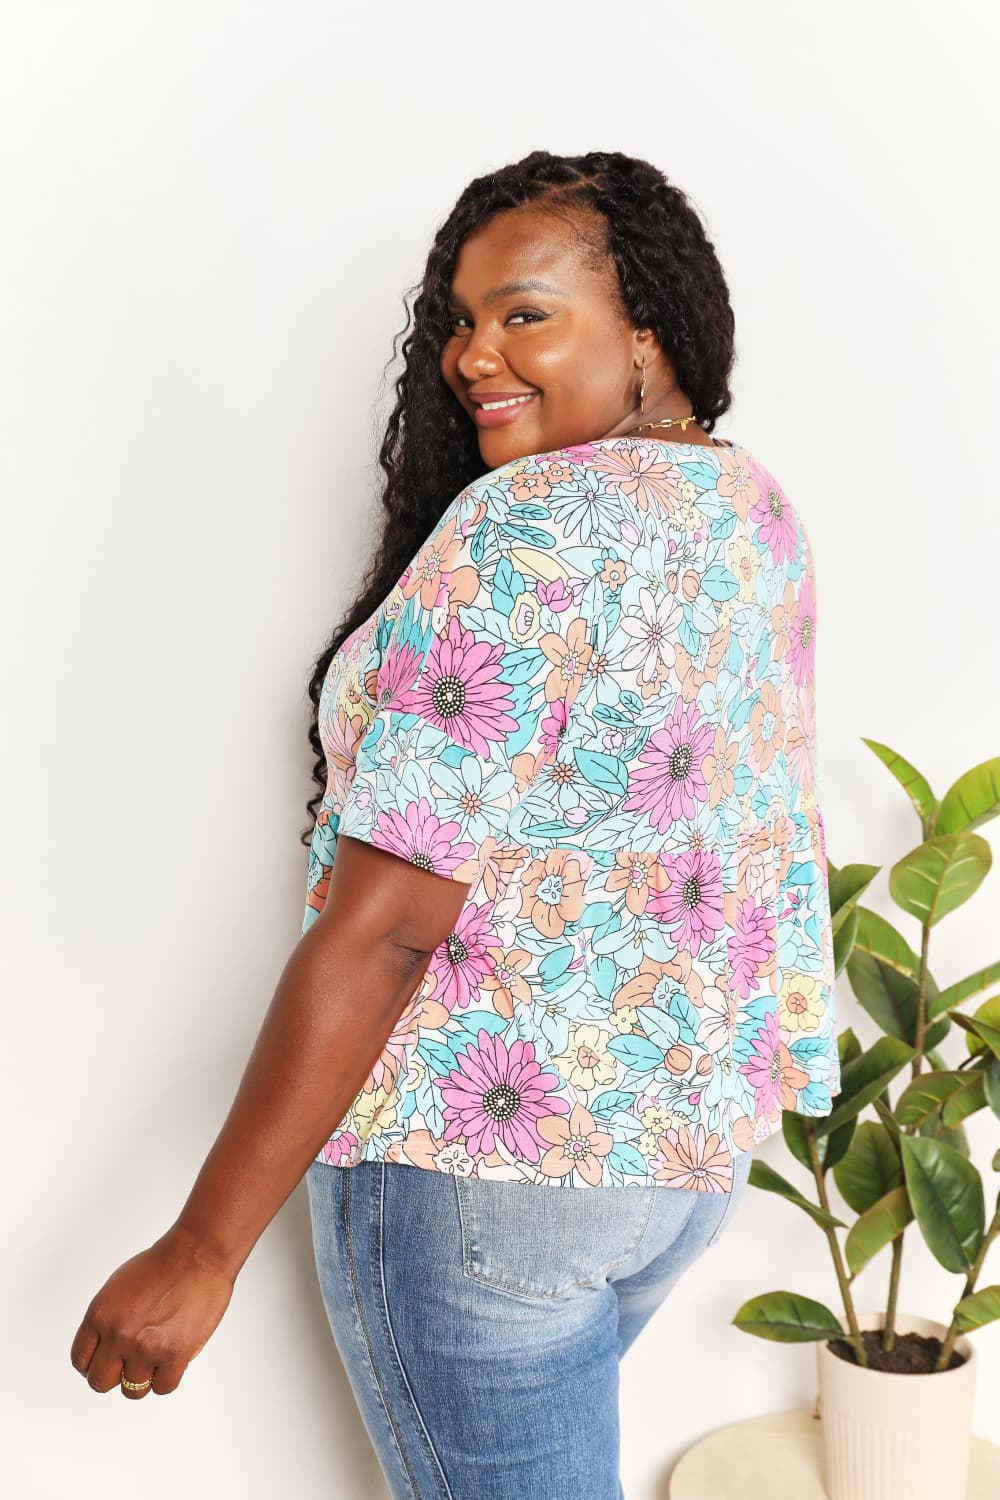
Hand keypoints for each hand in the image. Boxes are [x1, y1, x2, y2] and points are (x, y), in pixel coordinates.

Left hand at [70, 1224, 236, 1398]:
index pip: (81, 1360)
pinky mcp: (175, 1354)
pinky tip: (173, 1357)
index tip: (108, 1360)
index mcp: (99, 1315)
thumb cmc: (162, 1265)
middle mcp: (118, 1335)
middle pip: (100, 1383)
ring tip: (156, 1356)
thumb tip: (105, 1351)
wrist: (197, 1253)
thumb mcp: (117, 1288)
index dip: (95, 1363)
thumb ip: (106, 1321)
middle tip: (131, 1362)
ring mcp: (146, 1347)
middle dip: (115, 1374)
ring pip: (132, 1390)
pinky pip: (163, 1387)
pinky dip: (167, 1377)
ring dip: (143, 1376)